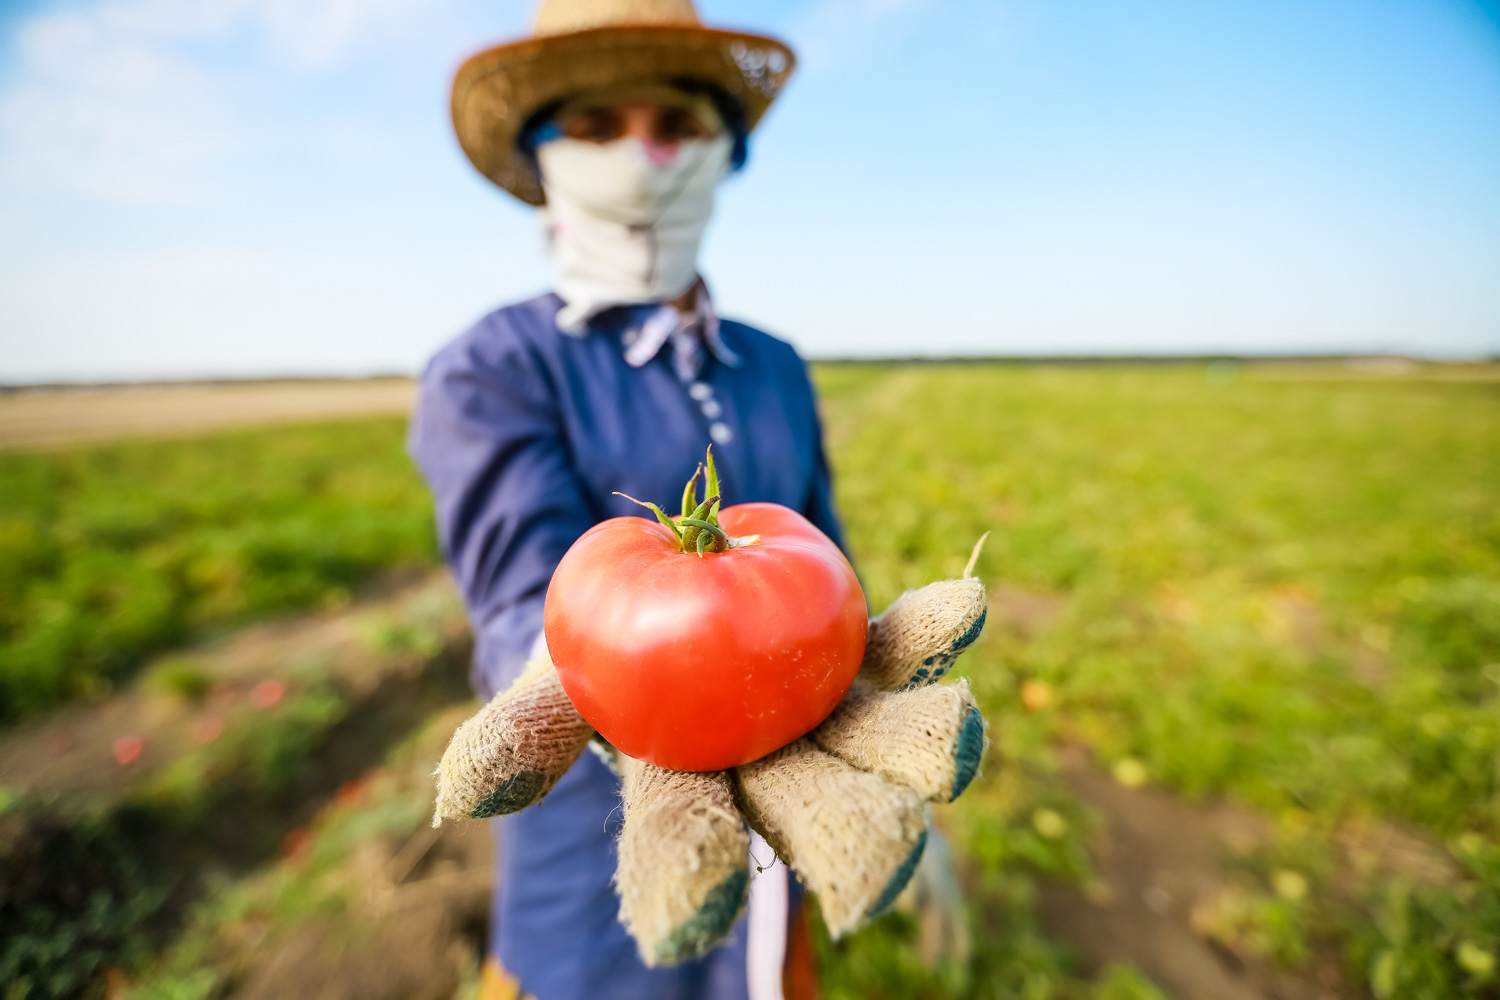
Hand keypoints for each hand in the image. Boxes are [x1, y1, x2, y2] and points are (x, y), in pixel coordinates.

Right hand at [432, 570, 988, 965]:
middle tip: (878, 869)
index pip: (688, 853)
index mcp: (696, 801)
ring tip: (956, 742)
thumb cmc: (595, 656)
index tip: (687, 921)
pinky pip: (899, 647)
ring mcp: (830, 721)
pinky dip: (928, 630)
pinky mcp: (864, 660)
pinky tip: (960, 606)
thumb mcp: (552, 688)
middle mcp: (778, 777)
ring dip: (917, 746)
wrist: (663, 592)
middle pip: (815, 817)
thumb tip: (465, 796)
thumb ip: (523, 738)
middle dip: (847, 841)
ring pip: (878, 744)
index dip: (684, 883)